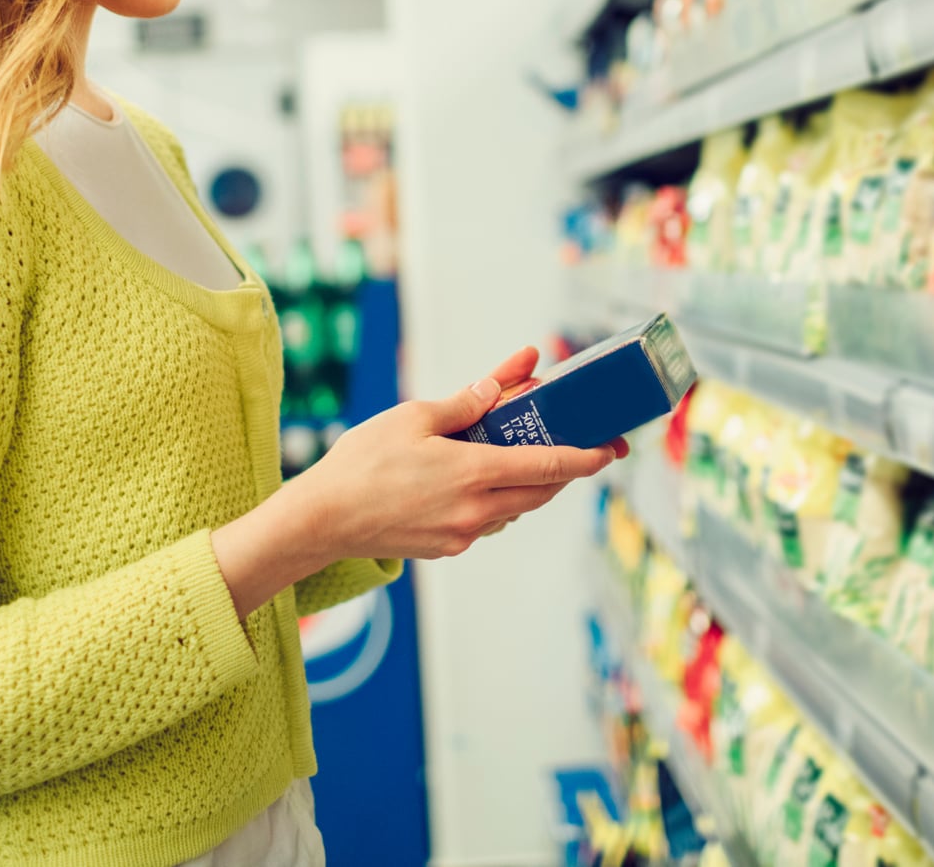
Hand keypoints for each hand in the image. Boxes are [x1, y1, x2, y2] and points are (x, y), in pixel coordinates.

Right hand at [294, 346, 623, 559]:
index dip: (586, 458)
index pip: (549, 466)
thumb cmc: (362, 463)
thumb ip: (465, 403)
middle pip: (541, 492)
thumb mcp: (414, 418)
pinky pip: (488, 522)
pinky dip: (497, 501)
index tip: (610, 450)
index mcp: (474, 473)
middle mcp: (476, 510)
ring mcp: (463, 534)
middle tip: (579, 447)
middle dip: (565, 471)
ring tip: (524, 456)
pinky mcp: (447, 548)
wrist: (323, 520)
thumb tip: (501, 385)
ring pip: (516, 509)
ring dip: (529, 485)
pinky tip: (480, 480)